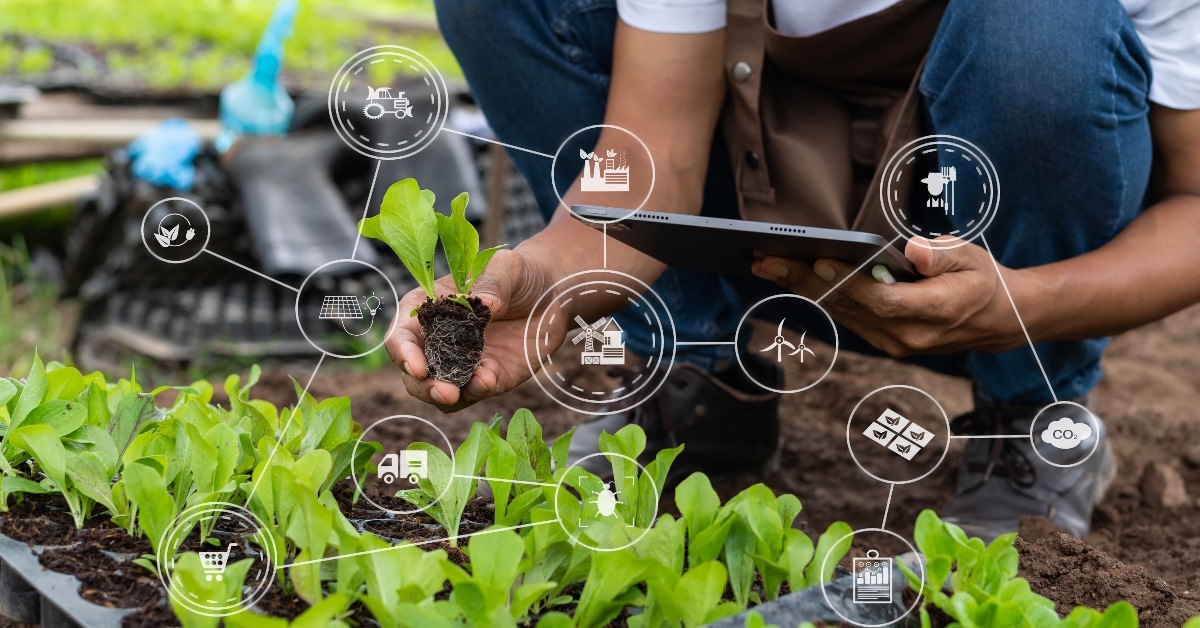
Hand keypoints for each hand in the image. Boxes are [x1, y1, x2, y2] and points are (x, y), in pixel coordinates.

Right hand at [384, 250, 561, 411]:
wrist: (551, 294)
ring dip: (446, 397)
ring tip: (465, 391)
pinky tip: (489, 379)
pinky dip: (477, 391)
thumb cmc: (518, 274)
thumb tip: (485, 304)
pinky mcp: (487, 378)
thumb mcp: (507, 268)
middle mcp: (438, 341)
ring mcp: (461, 363)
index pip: (402, 336)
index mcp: (428, 310)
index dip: (403, 353)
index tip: (417, 367)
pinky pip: (473, 393)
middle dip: (423, 386)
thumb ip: (494, 282)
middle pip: (413, 373)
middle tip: (445, 392)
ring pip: (437, 391)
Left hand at [751, 237, 1026, 356]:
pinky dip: (818, 296)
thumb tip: (912, 251)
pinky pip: (846, 317)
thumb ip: (942, 255)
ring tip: (767, 265)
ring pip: (841, 314)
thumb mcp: (973, 257)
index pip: (881, 300)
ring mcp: (895, 344)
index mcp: (935, 312)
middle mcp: (910, 336)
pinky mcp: (885, 342)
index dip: (847, 281)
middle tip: (767, 260)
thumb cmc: (982, 280)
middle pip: (850, 307)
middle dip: (805, 281)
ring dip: (802, 289)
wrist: (998, 320)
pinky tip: (793, 278)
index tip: (818, 259)